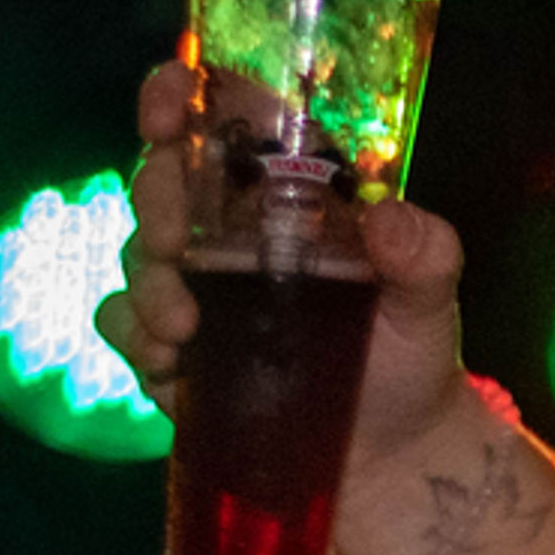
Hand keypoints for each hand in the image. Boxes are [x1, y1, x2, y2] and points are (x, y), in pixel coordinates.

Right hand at [93, 59, 482, 533]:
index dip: (180, 94)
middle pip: (162, 180)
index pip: (221, 119)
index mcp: (287, 193)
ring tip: (181, 326)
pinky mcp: (173, 345)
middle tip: (173, 239)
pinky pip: (123, 322)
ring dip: (144, 281)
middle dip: (154, 197)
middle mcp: (231, 228)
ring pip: (136, 252)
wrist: (389, 460)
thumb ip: (423, 255)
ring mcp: (195, 285)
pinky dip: (132, 334)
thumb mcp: (430, 301)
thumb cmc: (410, 360)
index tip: (167, 99)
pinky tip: (166, 362)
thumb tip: (390, 216)